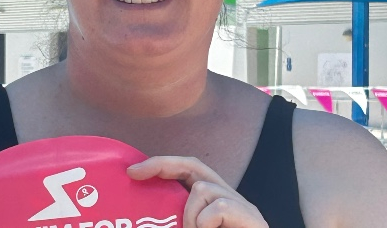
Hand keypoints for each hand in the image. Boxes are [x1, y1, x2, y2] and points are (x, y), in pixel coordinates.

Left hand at [127, 156, 267, 227]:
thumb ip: (171, 222)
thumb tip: (137, 219)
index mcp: (212, 205)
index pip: (188, 170)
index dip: (161, 164)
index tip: (132, 171)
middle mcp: (229, 200)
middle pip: (195, 166)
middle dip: (162, 164)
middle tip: (135, 174)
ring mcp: (245, 209)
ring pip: (203, 188)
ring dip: (189, 216)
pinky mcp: (255, 220)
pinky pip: (220, 208)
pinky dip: (205, 222)